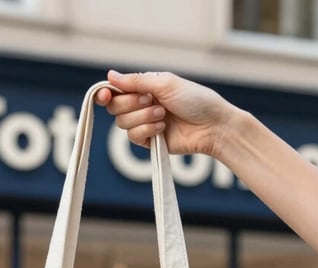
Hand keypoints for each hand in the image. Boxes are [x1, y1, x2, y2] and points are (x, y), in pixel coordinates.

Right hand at [95, 70, 234, 155]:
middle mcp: (141, 105)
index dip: (106, 94)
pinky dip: (147, 130)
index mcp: (144, 87)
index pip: (116, 91)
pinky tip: (163, 128)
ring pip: (123, 124)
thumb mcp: (165, 83)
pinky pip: (134, 137)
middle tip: (150, 100)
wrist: (212, 126)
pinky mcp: (150, 141)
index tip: (105, 96)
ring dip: (143, 117)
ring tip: (163, 115)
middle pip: (115, 108)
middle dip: (131, 104)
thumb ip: (136, 81)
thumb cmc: (195, 100)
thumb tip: (109, 76)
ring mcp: (145, 124)